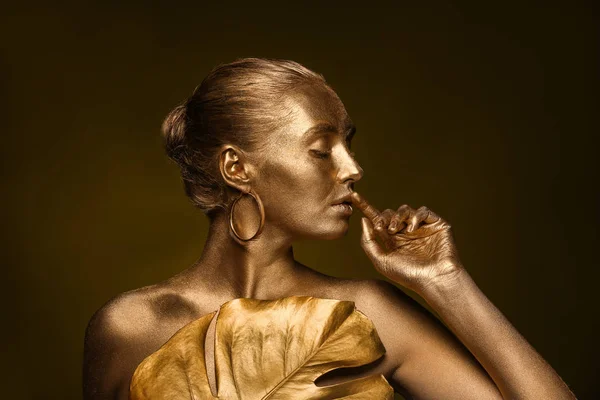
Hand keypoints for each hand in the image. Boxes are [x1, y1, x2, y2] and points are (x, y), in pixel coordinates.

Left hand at [350, 191, 465, 293]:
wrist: (434, 280)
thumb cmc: (408, 275)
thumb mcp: (381, 261)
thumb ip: (369, 241)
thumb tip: (363, 220)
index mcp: (392, 240)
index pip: (377, 220)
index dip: (365, 207)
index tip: (354, 196)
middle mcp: (405, 232)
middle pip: (390, 213)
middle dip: (384, 217)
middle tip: (382, 227)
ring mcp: (421, 228)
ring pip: (405, 210)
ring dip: (397, 216)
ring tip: (396, 230)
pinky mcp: (436, 224)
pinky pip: (423, 211)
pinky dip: (415, 217)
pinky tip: (411, 229)